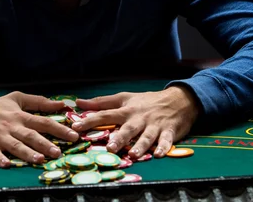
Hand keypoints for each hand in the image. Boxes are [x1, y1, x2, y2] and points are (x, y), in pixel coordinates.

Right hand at [0, 91, 78, 167]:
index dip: (59, 129)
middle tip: (58, 152)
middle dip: (45, 144)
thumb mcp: (16, 98)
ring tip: (39, 159)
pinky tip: (6, 164)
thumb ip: (39, 101)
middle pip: (31, 135)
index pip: (43, 122)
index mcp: (21, 116)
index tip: (73, 136)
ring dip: (27, 153)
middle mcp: (12, 126)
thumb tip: (60, 104)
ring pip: (15, 145)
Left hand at [71, 85, 200, 158]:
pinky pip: (166, 141)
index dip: (91, 120)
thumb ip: (101, 102)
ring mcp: (154, 125)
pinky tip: (159, 154)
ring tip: (133, 154)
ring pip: (146, 136)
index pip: (106, 114)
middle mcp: (139, 118)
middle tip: (110, 148)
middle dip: (119, 138)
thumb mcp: (124, 98)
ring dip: (140, 146)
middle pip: (128, 128)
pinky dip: (164, 147)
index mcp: (127, 110)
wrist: (177, 99)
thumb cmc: (146, 101)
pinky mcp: (169, 131)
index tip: (76, 127)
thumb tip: (79, 102)